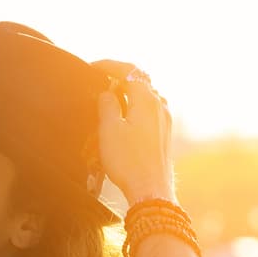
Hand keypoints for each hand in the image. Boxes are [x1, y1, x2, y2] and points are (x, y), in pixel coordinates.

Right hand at [92, 60, 176, 204]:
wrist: (150, 190)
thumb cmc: (128, 161)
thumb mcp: (109, 130)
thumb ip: (107, 105)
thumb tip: (107, 93)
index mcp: (147, 100)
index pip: (128, 71)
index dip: (108, 66)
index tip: (91, 67)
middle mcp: (160, 105)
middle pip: (140, 81)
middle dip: (119, 77)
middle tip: (99, 81)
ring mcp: (166, 119)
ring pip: (146, 95)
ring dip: (128, 93)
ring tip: (111, 99)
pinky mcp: (165, 133)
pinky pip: (150, 110)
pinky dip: (136, 106)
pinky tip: (126, 118)